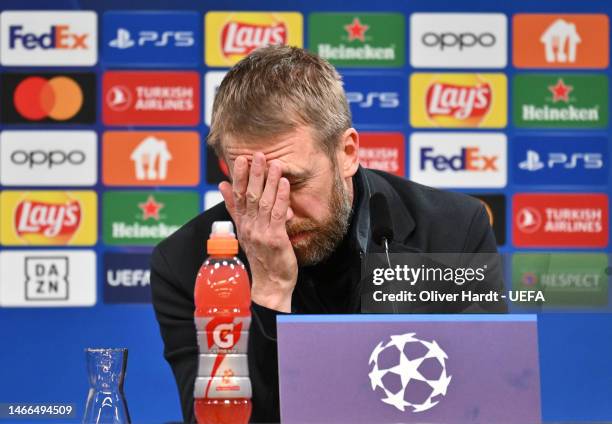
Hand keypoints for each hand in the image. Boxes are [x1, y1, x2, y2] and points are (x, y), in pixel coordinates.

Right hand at [219, 152, 297, 312]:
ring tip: (274, 163)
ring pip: (264, 202)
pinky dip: (281, 197)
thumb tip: (223, 186)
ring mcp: (261, 232)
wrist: (270, 285)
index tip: (240, 159)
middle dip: (254, 174)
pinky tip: (284, 183)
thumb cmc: (261, 257)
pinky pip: (277, 214)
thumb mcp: (245, 231)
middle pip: (249, 196)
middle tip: (257, 155)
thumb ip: (235, 208)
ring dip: (269, 181)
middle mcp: (249, 226)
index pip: (237, 196)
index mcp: (243, 223)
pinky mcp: (275, 239)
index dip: (238, 176)